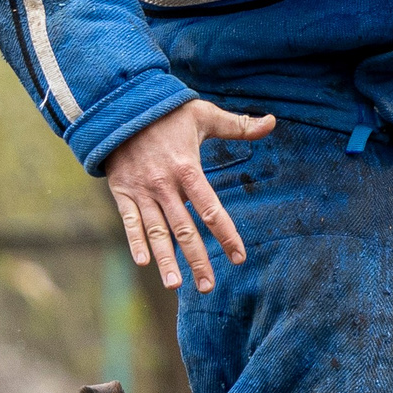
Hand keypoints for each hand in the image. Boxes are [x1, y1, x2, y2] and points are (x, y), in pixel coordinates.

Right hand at [104, 100, 276, 293]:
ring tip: (176, 285)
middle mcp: (164, 185)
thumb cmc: (167, 112)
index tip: (239, 257)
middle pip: (184, 230)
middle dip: (197, 260)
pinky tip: (144, 264)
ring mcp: (142, 191)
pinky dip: (135, 242)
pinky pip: (130, 222)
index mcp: (187, 169)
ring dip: (166, 260)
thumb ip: (238, 125)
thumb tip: (272, 122)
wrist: (120, 105)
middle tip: (208, 286)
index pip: (211, 210)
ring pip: (157, 232)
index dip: (226, 235)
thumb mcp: (203, 114)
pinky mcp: (122, 192)